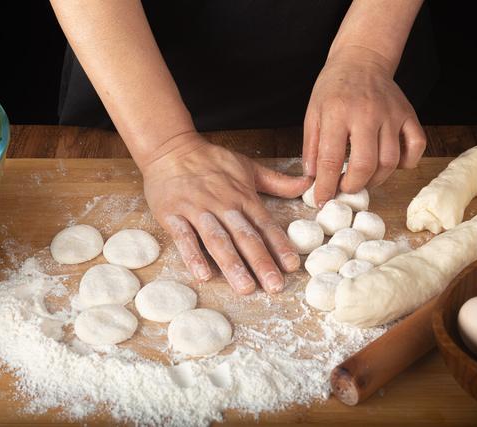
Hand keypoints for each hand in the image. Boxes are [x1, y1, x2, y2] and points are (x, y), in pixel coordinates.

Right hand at [140, 132, 311, 293]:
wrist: (169, 148)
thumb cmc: (210, 160)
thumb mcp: (248, 166)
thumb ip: (277, 181)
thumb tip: (307, 184)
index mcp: (243, 196)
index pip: (265, 224)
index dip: (279, 245)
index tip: (292, 266)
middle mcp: (223, 205)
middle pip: (245, 237)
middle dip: (261, 262)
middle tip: (274, 286)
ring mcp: (197, 210)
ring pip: (217, 240)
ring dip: (232, 264)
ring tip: (245, 287)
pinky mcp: (173, 215)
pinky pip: (184, 237)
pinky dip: (193, 256)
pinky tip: (202, 275)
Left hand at [302, 46, 425, 206]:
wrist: (361, 59)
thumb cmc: (333, 88)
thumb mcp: (312, 114)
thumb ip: (311, 147)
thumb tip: (312, 178)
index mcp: (337, 114)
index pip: (330, 159)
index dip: (325, 185)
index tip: (321, 199)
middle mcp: (367, 114)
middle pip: (365, 165)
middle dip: (353, 186)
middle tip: (344, 189)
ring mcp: (391, 114)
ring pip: (390, 161)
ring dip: (376, 179)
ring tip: (363, 179)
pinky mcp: (409, 114)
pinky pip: (416, 146)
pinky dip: (406, 163)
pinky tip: (390, 164)